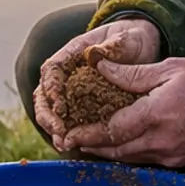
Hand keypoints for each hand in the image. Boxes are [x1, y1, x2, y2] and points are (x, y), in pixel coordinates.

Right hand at [33, 17, 160, 143]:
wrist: (140, 46)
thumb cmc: (131, 39)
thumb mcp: (126, 39)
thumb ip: (113, 46)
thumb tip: (94, 54)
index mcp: (72, 53)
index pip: (52, 69)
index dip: (51, 87)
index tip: (58, 104)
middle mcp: (66, 72)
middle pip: (44, 93)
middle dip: (48, 115)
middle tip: (59, 132)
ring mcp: (71, 89)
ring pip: (51, 110)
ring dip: (53, 128)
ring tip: (63, 143)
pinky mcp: (81, 105)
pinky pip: (68, 120)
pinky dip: (67, 133)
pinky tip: (73, 146)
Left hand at [61, 57, 184, 167]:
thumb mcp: (170, 68)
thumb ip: (132, 74)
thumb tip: (100, 67)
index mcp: (156, 115)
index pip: (112, 131)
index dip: (87, 134)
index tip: (68, 135)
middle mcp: (161, 141)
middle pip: (117, 151)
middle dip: (93, 147)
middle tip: (72, 142)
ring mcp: (172, 155)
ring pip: (131, 159)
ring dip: (109, 153)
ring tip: (90, 145)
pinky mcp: (182, 161)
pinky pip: (148, 161)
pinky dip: (130, 154)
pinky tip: (121, 146)